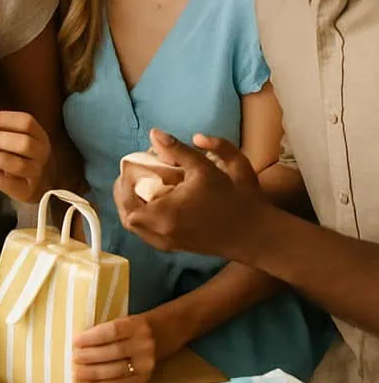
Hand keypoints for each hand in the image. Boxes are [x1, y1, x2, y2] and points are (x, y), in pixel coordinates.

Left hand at [0, 111, 50, 201]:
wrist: (33, 184)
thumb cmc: (20, 158)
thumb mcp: (16, 140)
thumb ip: (3, 131)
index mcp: (39, 136)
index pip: (26, 122)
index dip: (5, 119)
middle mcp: (41, 154)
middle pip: (26, 143)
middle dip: (2, 139)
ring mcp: (36, 173)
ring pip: (21, 166)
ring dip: (1, 159)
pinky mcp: (27, 191)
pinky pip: (13, 185)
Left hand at [73, 315, 155, 382]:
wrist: (161, 334)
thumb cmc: (133, 327)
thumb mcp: (123, 320)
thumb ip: (105, 330)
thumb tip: (78, 343)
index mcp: (135, 325)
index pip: (112, 332)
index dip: (92, 337)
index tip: (75, 341)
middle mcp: (143, 344)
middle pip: (113, 352)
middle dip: (90, 357)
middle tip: (74, 358)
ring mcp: (146, 364)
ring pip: (117, 370)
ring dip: (94, 373)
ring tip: (77, 374)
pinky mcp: (144, 379)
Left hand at [114, 128, 263, 259]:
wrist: (258, 234)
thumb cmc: (235, 199)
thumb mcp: (206, 167)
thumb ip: (178, 150)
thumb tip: (154, 133)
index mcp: (164, 214)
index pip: (126, 202)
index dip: (123, 184)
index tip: (130, 168)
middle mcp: (162, 233)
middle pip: (127, 217)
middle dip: (125, 195)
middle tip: (133, 177)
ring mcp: (169, 244)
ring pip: (137, 228)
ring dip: (134, 208)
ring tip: (142, 188)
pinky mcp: (178, 248)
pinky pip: (149, 235)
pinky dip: (145, 219)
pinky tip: (156, 203)